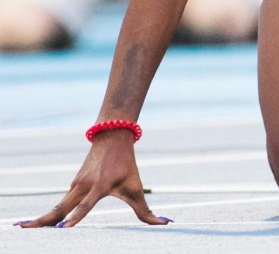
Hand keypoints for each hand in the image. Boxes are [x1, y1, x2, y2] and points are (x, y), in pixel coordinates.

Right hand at [14, 131, 170, 227]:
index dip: (76, 217)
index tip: (63, 228)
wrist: (112, 135)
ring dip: (41, 219)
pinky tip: (38, 224)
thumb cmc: (126, 164)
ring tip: (24, 231)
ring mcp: (75, 185)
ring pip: (57, 206)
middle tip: (24, 231)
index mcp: (99, 186)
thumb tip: (165, 224)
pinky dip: (48, 215)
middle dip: (43, 222)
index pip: (86, 205)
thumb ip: (146, 211)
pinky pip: (60, 204)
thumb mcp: (137, 188)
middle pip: (60, 208)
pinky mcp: (72, 185)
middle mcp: (83, 186)